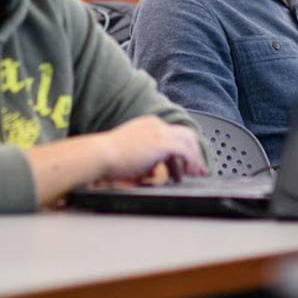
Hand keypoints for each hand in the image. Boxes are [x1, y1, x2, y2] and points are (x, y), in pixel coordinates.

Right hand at [92, 116, 207, 184]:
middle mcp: (156, 124)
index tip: (183, 167)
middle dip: (193, 152)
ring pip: (190, 140)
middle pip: (185, 134)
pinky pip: (186, 151)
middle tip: (195, 169)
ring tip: (196, 173)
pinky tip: (190, 172)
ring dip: (195, 158)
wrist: (101, 154)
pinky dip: (192, 161)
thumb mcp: (132, 156)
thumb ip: (146, 162)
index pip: (172, 134)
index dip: (181, 152)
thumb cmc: (110, 157)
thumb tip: (154, 172)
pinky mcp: (163, 142)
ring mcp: (160, 132)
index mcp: (148, 124)